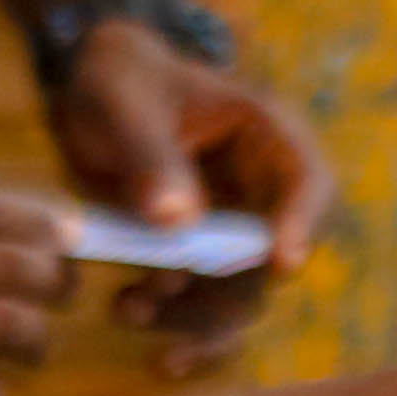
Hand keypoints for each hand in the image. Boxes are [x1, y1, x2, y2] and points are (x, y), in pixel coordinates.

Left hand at [45, 21, 332, 378]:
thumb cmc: (120, 79)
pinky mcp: (193, 256)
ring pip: (236, 293)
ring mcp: (228, 228)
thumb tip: (177, 222)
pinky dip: (167, 316)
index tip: (279, 264)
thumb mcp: (125, 105)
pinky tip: (122, 310)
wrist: (87, 90)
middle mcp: (258, 191)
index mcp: (265, 136)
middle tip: (170, 305)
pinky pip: (197, 301)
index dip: (303, 224)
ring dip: (190, 315)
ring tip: (125, 309)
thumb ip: (149, 155)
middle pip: (273, 258)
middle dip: (228, 294)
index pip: (309, 181)